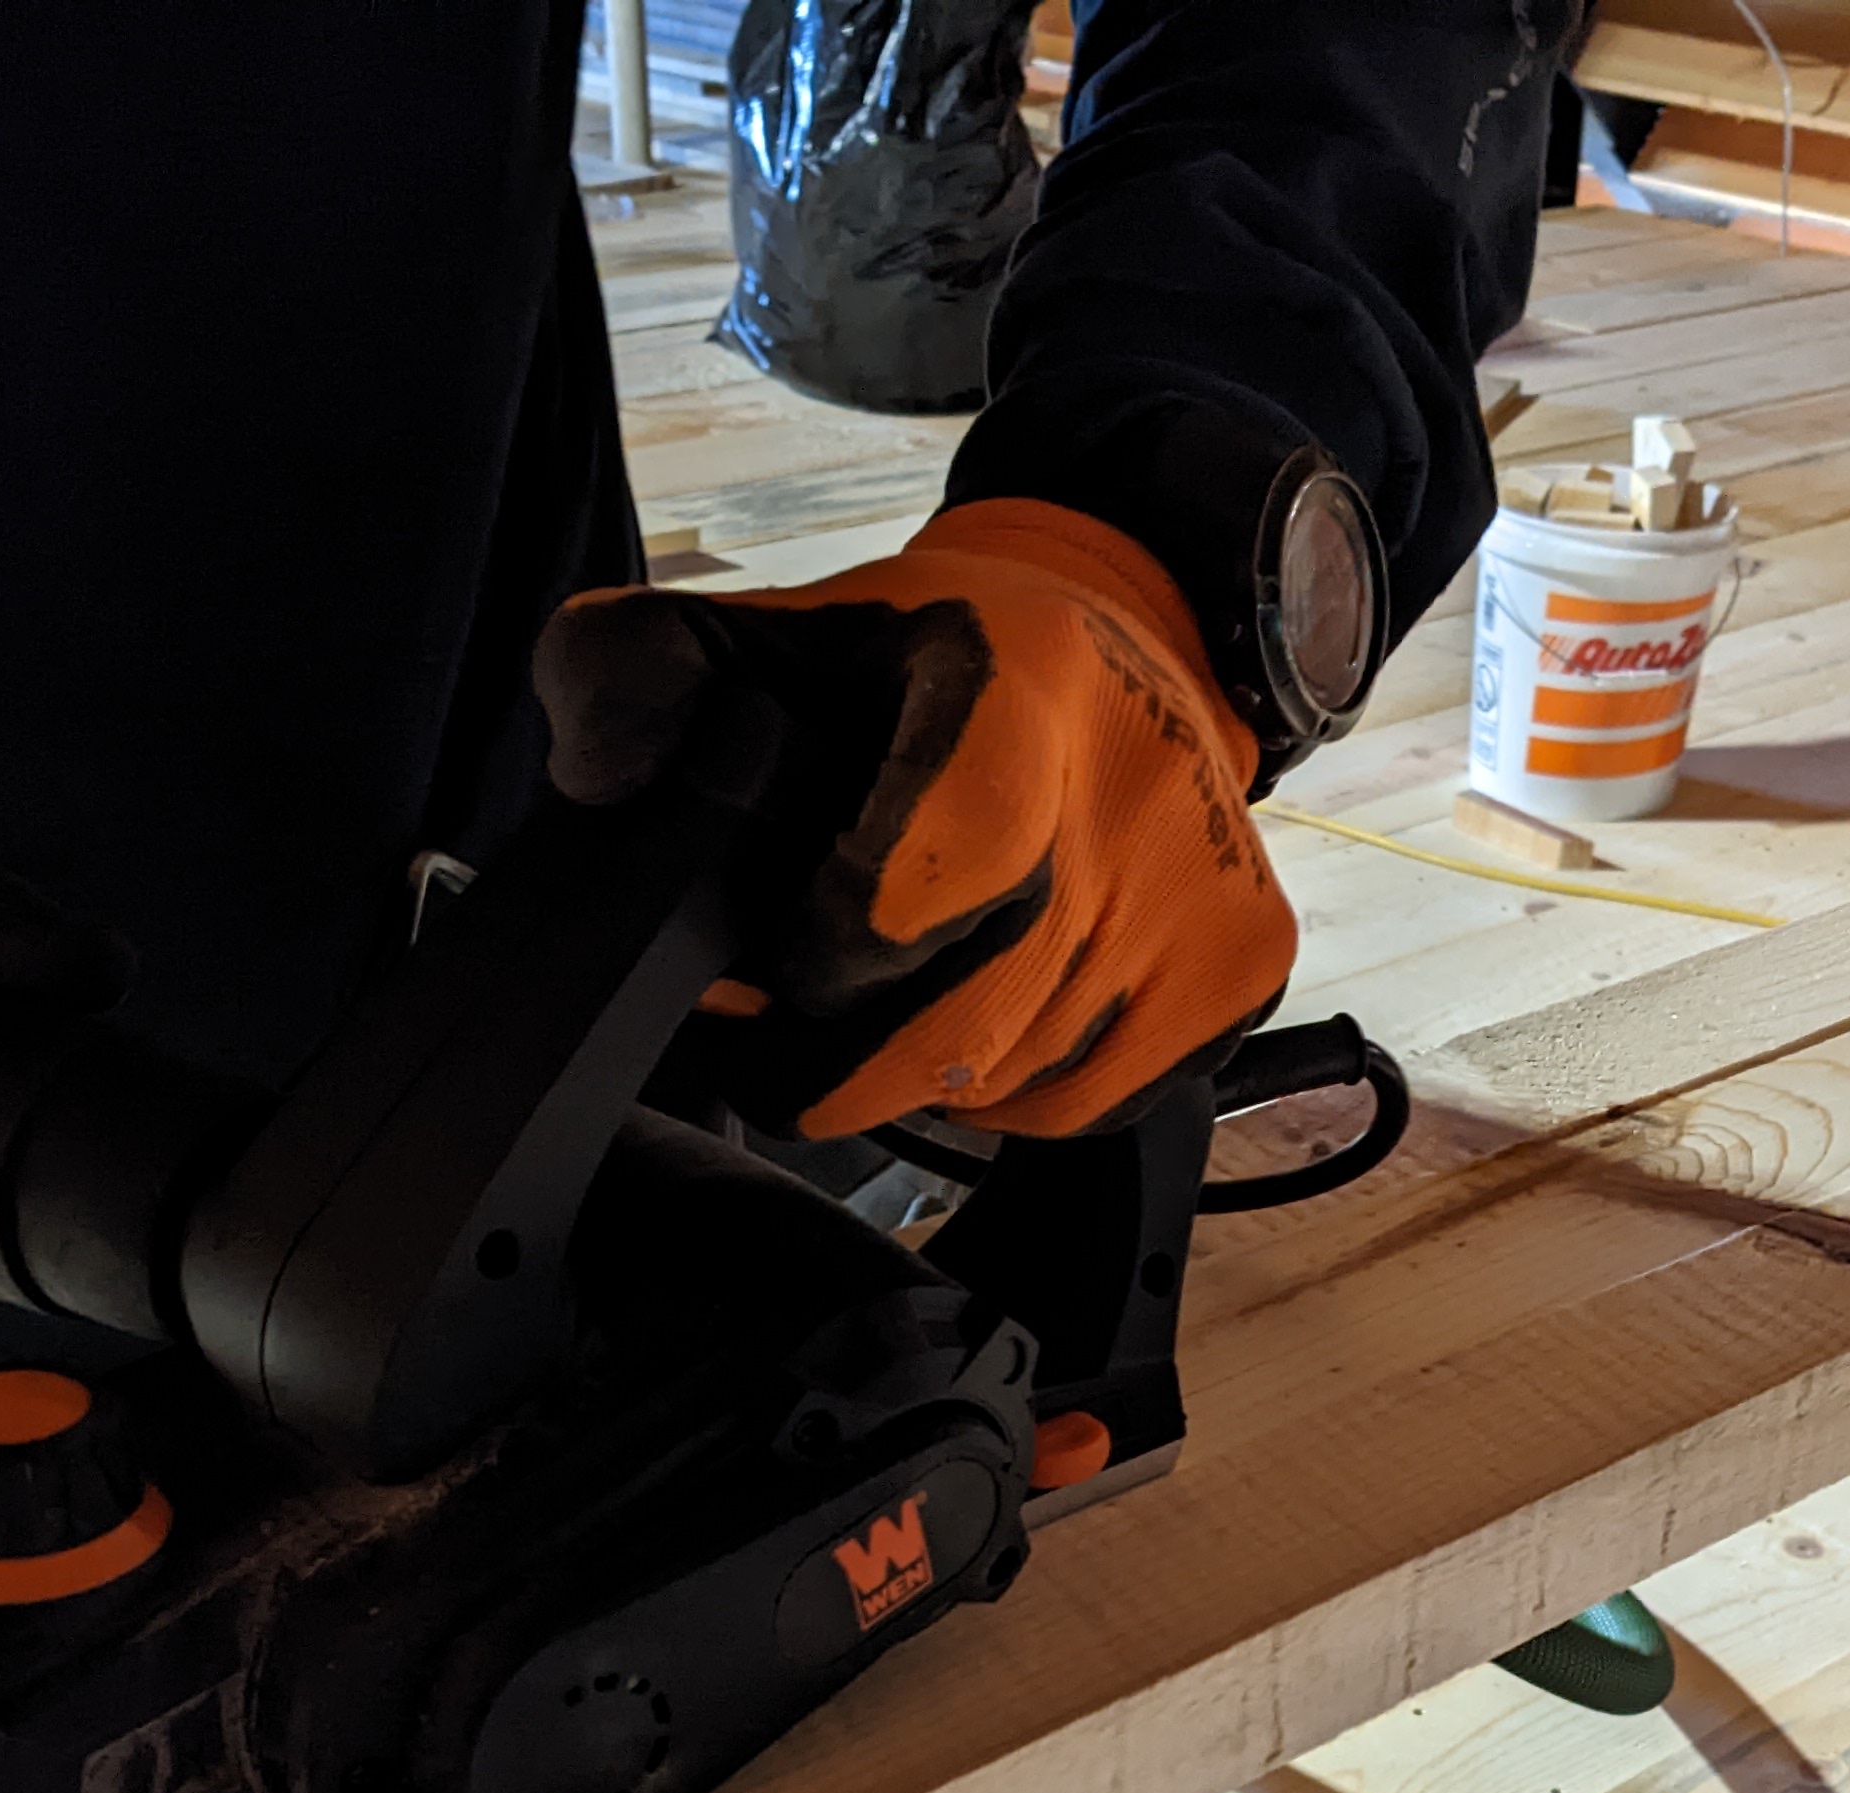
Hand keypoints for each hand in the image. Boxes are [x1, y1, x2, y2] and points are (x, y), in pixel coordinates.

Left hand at [532, 500, 1292, 1140]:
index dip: (838, 951)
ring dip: (915, 1078)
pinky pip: (1086, 1106)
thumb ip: (631, 680)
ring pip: (1014, 1083)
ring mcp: (1203, 888)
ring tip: (878, 1002)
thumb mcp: (757, 628)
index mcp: (1017, 682)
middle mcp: (1138, 789)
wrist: (1115, 630)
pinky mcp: (1240, 964)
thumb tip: (609, 785)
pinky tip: (974, 1015)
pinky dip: (1005, 1097)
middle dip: (838, 1056)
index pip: (953, 863)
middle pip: (968, 1020)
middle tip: (776, 1029)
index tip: (768, 965)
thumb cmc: (919, 658)